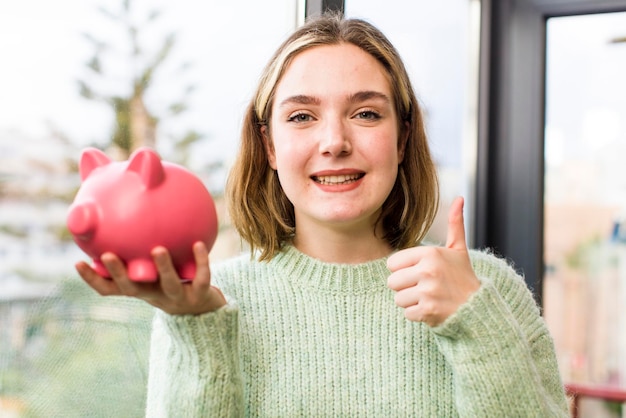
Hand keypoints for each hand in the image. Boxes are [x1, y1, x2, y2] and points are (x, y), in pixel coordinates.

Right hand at [75, 241, 226, 314]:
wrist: (201, 306)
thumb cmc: (170, 279)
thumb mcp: (152, 265)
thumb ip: (138, 246)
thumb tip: (128, 205)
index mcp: (138, 288)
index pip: (109, 288)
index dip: (93, 279)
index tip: (78, 263)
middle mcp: (154, 294)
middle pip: (132, 288)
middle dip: (118, 273)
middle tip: (108, 255)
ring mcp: (177, 296)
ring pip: (168, 283)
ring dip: (163, 267)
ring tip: (158, 249)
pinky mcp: (200, 294)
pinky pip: (201, 277)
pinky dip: (201, 261)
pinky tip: (198, 243)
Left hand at [386, 196, 479, 326]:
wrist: (478, 308)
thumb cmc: (463, 276)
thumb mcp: (458, 249)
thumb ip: (455, 224)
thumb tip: (460, 199)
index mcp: (430, 253)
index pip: (392, 263)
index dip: (403, 270)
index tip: (420, 272)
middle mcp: (428, 270)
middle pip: (392, 282)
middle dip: (405, 287)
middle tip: (424, 287)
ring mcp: (428, 291)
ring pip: (398, 299)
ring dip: (411, 301)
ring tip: (429, 297)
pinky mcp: (428, 310)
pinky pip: (407, 313)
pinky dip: (417, 314)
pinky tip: (432, 309)